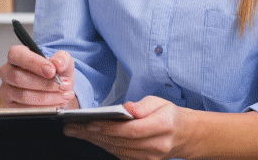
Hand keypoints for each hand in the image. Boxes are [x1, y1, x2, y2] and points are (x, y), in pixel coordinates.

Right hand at [0, 45, 75, 108]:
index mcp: (16, 56)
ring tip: (63, 95)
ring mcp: (6, 91)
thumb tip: (57, 63)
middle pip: (19, 78)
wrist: (56, 91)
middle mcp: (7, 72)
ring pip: (24, 96)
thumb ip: (62, 58)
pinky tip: (57, 104)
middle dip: (44, 84)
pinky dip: (44, 109)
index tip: (52, 71)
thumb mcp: (62, 62)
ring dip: (47, 97)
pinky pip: (26, 110)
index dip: (34, 63)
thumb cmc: (54, 74)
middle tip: (62, 85)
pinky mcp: (10, 107)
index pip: (16, 55)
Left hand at [62, 96, 183, 159]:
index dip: (110, 128)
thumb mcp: (159, 102)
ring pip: (117, 150)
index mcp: (162, 127)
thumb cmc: (169, 115)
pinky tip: (90, 138)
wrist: (185, 135)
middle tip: (72, 127)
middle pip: (120, 142)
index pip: (132, 130)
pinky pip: (120, 154)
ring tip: (75, 131)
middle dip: (93, 134)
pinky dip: (103, 145)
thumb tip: (127, 108)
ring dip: (94, 141)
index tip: (90, 122)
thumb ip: (143, 105)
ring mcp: (150, 158)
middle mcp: (156, 146)